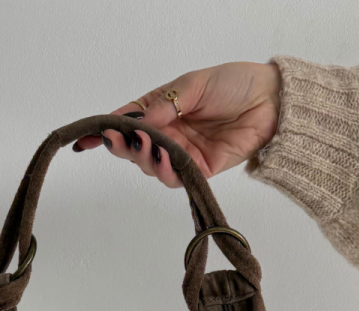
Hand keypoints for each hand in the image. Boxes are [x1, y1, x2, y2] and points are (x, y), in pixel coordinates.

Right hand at [73, 62, 280, 186]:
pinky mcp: (200, 170)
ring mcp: (183, 153)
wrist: (272, 102)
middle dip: (123, 146)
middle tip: (117, 141)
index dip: (107, 130)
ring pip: (151, 166)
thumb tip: (140, 121)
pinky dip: (165, 170)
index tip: (86, 137)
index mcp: (163, 109)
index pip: (128, 122)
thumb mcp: (194, 85)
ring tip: (147, 146)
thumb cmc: (235, 84)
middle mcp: (169, 134)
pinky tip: (162, 159)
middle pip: (135, 148)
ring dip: (144, 158)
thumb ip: (166, 104)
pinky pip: (176, 177)